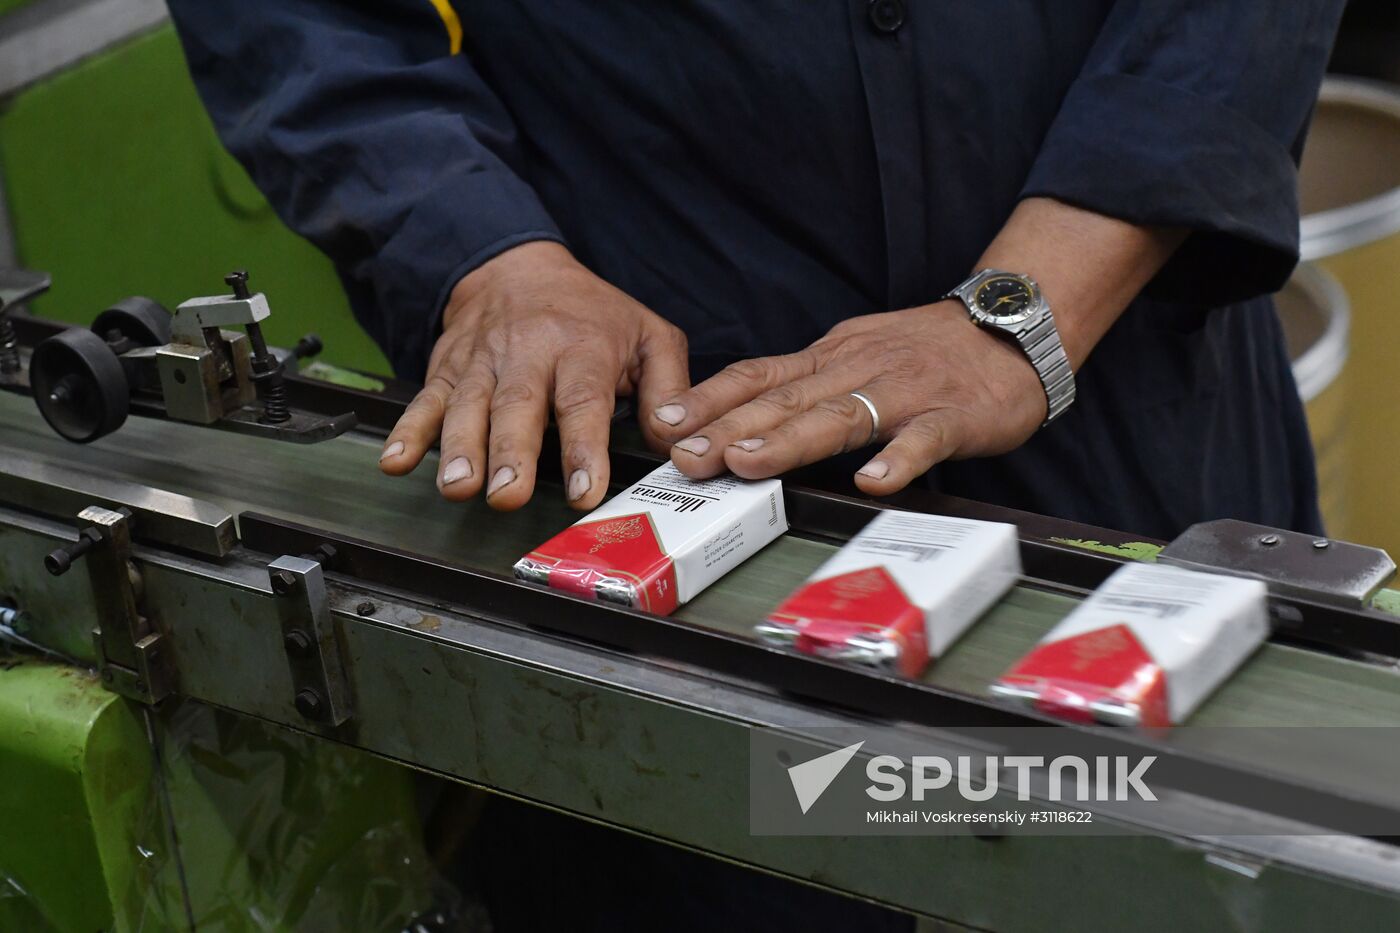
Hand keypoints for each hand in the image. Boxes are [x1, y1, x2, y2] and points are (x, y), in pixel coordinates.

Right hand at [379, 241, 688, 509]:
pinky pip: (424, 401)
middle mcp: (528, 354)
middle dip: (511, 453)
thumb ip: (671, 388)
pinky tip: (395, 463)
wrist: (518, 266)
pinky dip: (407, 432)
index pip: (583, 401)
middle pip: (517, 406)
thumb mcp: (649, 335)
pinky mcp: (447, 371)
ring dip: (459, 448)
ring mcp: (482, 363)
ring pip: (468, 407)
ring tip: (458, 487)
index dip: (584, 448)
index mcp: (582, 347)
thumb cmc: (593, 314)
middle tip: (507, 495)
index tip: (585, 491)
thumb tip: (676, 439)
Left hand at [650, 301, 1045, 494]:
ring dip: (790, 440)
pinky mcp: (953, 416)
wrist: (1012, 327)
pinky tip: (874, 481)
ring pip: (841, 416)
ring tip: (749, 463)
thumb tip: (735, 423)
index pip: (758, 375)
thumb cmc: (924, 352)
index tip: (663, 426)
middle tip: (685, 457)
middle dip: (729, 428)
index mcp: (829, 358)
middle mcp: (857, 369)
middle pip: (785, 400)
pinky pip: (924, 439)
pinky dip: (898, 459)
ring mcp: (905, 392)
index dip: (710, 401)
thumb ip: (803, 387)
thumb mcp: (853, 355)